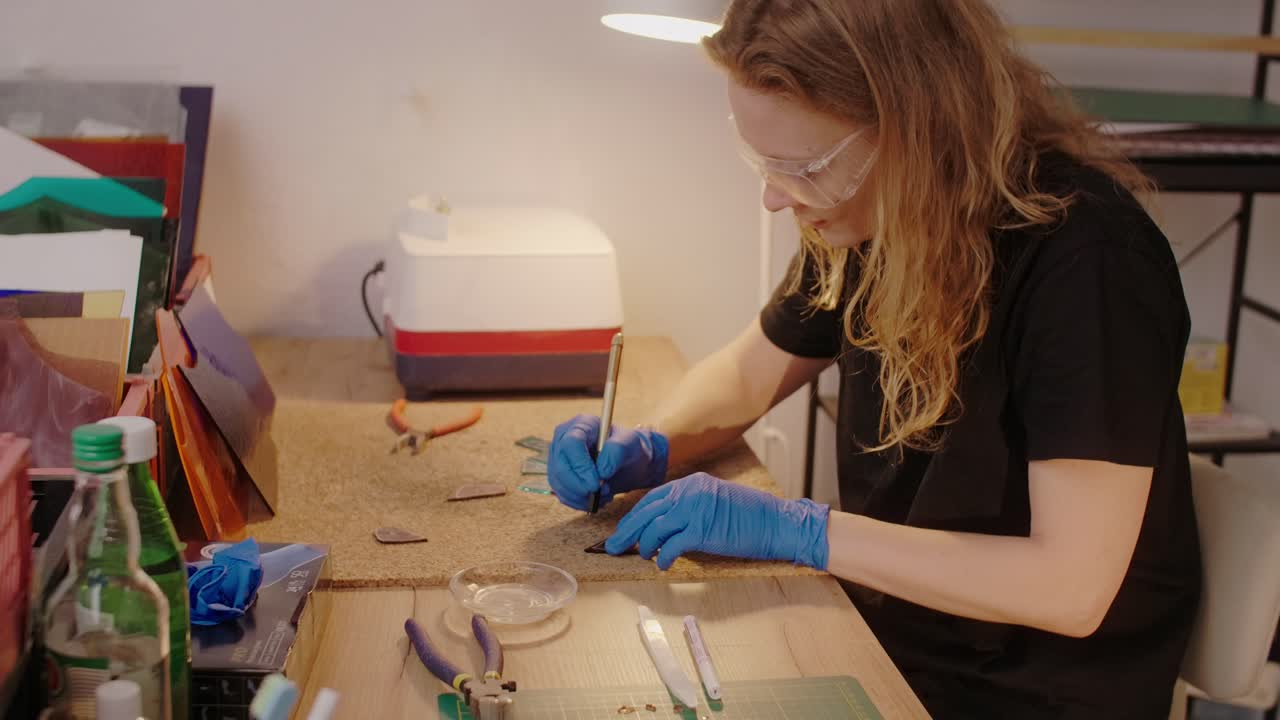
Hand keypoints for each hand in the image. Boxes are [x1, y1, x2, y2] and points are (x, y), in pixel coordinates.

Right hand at [547, 414, 668, 510]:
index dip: (580, 466)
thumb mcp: (630, 443)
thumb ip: (617, 450)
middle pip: (560, 466)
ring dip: (581, 496)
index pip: (570, 444)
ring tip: (604, 494)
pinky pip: (562, 494)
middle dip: (580, 486)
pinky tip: (596, 499)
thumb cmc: (628, 447)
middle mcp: (564, 439)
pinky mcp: (559, 476)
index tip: (596, 483)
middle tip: (601, 492)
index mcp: (581, 424)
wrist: (627, 461)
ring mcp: (558, 459)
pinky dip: (579, 502)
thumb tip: (601, 471)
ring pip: (559, 483)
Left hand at [605, 472, 829, 569]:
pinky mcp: (702, 530)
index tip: (623, 530)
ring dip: (644, 546)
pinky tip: (662, 565)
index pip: (652, 499)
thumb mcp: (715, 500)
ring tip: (641, 557)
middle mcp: (690, 491)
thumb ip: (690, 506)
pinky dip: (663, 558)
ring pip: (654, 529)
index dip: (634, 516)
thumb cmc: (750, 516)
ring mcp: (695, 509)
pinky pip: (671, 546)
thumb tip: (664, 525)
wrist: (777, 522)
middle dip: (626, 531)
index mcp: (691, 483)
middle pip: (646, 512)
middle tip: (613, 547)